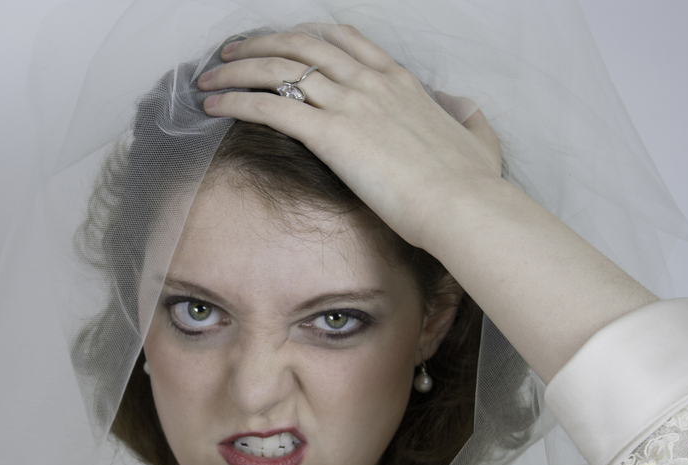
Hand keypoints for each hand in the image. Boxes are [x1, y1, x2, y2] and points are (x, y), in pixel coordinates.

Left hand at [199, 26, 502, 249]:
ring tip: (209, 78)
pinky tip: (214, 106)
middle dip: (261, 44)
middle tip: (232, 53)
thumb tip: (463, 107)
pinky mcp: (331, 133)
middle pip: (302, 46)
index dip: (305, 37)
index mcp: (399, 81)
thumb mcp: (477, 137)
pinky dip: (236, 101)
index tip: (282, 41)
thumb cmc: (471, 182)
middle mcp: (369, 82)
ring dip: (238, 70)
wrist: (462, 204)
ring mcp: (349, 103)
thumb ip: (467, 117)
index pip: (344, 41)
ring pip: (279, 69)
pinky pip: (270, 106)